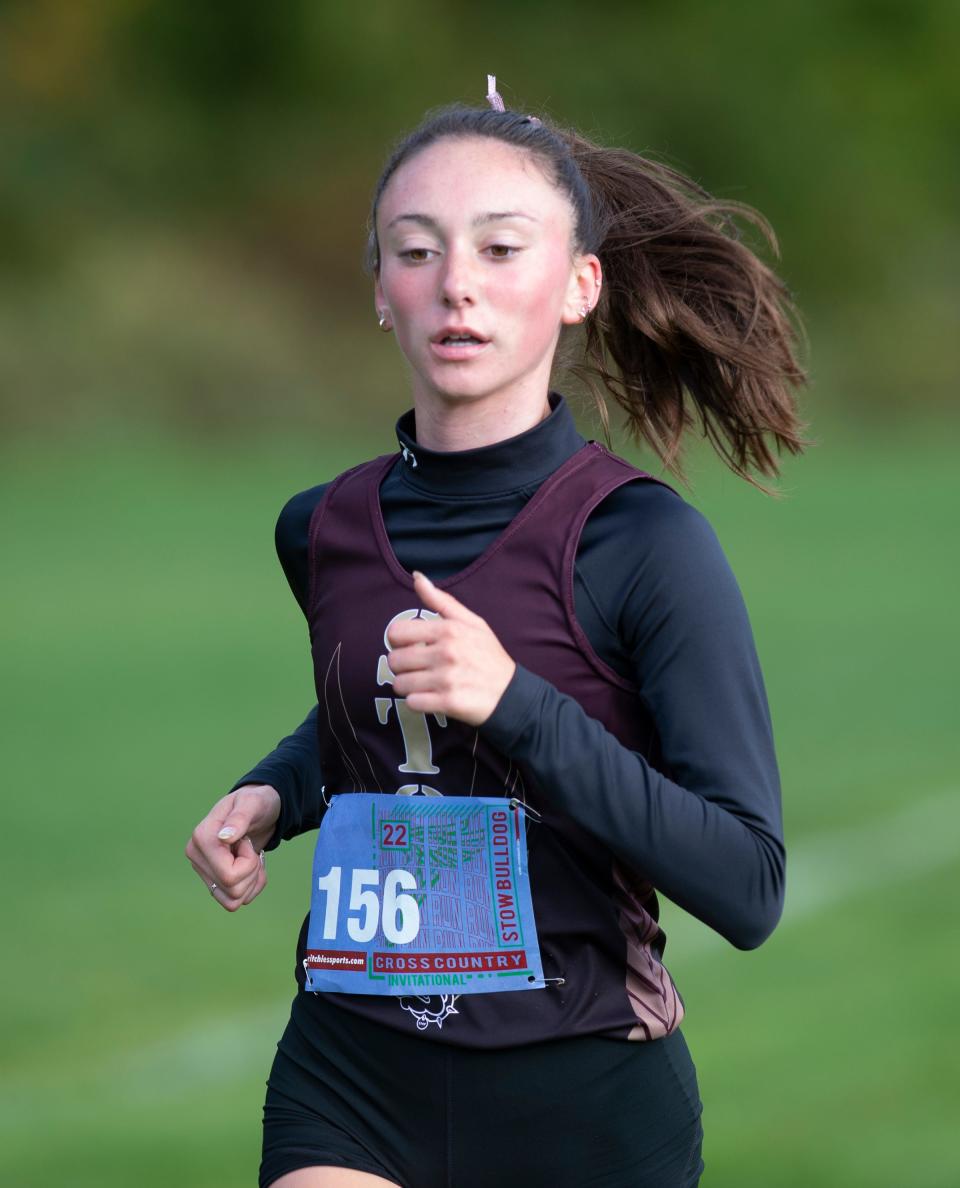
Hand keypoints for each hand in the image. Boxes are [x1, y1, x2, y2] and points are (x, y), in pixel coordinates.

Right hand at [184, 783, 280, 910]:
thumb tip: (224, 837)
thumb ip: (239, 818)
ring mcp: (204, 872)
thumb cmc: (255, 803)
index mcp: (201, 838)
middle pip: (232, 889)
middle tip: (251, 849)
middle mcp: (197, 858)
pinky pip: (234, 902)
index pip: (228, 875)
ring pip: (233, 900)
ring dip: (251, 881)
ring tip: (251, 857)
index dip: (248, 862)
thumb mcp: (252, 803)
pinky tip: (252, 868)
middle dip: (252, 871)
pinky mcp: (214, 881)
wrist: (259, 810)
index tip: (247, 840)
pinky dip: (251, 887)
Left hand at [386, 570, 515, 726]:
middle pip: (394, 660)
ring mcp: (447, 679)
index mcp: (448, 630)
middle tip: (419, 669)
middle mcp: (446, 652)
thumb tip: (417, 577)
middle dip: (403, 667)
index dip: (398, 642)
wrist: (511, 693)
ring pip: (400, 684)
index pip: (395, 633)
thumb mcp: (472, 622)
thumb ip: (441, 600)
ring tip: (425, 684)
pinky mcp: (448, 702)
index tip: (411, 648)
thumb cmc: (489, 656)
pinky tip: (431, 698)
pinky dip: (418, 702)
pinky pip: (412, 703)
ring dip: (408, 686)